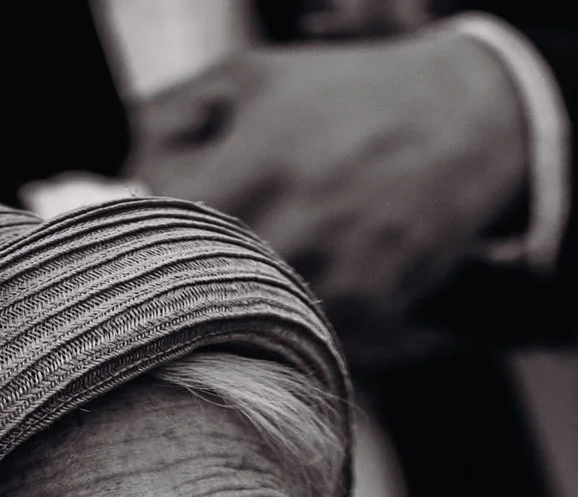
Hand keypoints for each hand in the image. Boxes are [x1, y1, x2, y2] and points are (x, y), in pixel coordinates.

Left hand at [134, 36, 528, 342]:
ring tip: (249, 271)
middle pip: (194, 295)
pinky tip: (302, 283)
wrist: (459, 123)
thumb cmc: (340, 95)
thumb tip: (118, 188)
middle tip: (180, 267)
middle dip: (180, 281)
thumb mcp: (246, 78)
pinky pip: (303, 338)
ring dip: (233, 310)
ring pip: (247, 326)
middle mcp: (294, 234)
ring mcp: (335, 284)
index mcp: (252, 170)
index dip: (137, 239)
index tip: (134, 237)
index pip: (154, 236)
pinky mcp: (369, 318)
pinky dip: (288, 321)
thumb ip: (166, 124)